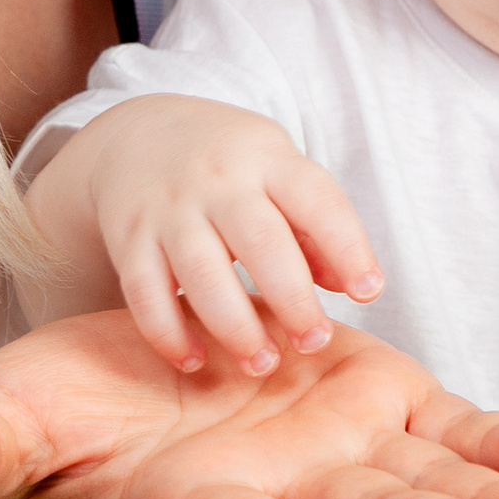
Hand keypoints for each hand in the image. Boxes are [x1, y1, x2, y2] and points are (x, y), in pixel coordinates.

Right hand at [35, 95, 384, 373]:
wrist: (140, 134)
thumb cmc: (233, 167)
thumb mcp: (280, 174)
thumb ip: (316, 228)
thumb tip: (353, 287)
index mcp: (269, 160)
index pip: (317, 200)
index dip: (347, 247)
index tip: (369, 293)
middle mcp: (219, 181)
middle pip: (260, 241)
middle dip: (292, 299)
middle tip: (314, 343)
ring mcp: (170, 208)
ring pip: (201, 271)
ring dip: (234, 325)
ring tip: (261, 364)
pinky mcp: (129, 237)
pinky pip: (144, 291)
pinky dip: (167, 331)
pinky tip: (193, 361)